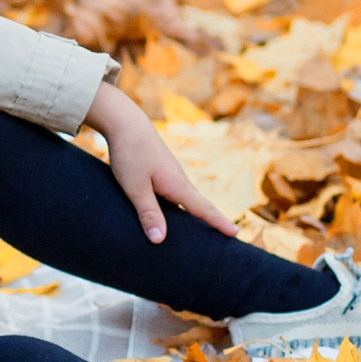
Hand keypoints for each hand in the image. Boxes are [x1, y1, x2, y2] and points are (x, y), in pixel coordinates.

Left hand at [86, 82, 238, 245]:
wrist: (124, 121)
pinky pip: (174, 191)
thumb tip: (159, 240)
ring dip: (194, 213)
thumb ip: (148, 213)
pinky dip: (179, 204)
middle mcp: (179, 180)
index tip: (236, 235)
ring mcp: (170, 173)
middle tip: (226, 236)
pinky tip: (171, 211)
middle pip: (198, 205)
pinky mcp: (160, 169)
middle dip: (211, 221)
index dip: (219, 223)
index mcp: (178, 186)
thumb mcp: (135, 188)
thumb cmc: (130, 154)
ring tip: (200, 230)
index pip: (204, 209)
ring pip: (185, 198)